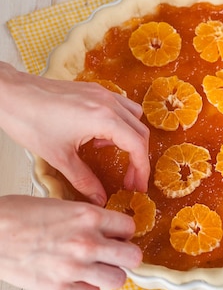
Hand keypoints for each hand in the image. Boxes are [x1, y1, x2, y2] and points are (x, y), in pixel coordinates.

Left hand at [0, 63, 149, 204]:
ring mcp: (102, 93)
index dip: (141, 169)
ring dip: (131, 138)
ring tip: (116, 157)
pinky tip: (100, 138)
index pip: (137, 145)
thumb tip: (100, 199)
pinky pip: (119, 106)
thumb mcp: (60, 158)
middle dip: (138, 158)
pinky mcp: (93, 90)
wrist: (12, 95)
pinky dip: (119, 123)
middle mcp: (108, 102)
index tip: (138, 186)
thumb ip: (84, 180)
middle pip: (140, 131)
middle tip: (130, 180)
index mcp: (104, 118)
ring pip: (133, 116)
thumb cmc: (31, 122)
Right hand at [0, 195, 141, 289]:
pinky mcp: (60, 288)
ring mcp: (75, 268)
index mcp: (88, 216)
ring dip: (111, 274)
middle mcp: (88, 242)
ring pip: (118, 280)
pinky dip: (88, 288)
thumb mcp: (62, 204)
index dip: (125, 232)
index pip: (129, 227)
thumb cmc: (19, 215)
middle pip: (133, 256)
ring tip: (99, 268)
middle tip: (117, 254)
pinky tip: (78, 279)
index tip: (119, 235)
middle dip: (127, 255)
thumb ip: (86, 217)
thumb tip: (104, 227)